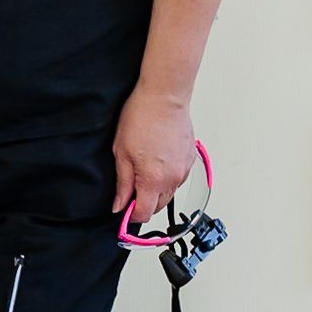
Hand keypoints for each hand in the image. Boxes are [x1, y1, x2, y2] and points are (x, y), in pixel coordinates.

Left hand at [111, 87, 197, 226]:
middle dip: (144, 203)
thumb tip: (120, 204)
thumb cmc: (142, 117)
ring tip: (144, 169)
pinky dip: (167, 177)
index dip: (131, 216)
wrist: (164, 96)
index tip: (124, 210)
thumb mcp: (121, 152)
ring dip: (156, 190)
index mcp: (154, 180)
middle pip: (158, 206)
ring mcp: (184, 169)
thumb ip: (122, 183)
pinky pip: (178, 178)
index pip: (144, 214)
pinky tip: (158, 161)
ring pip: (169, 193)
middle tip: (130, 188)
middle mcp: (173, 178)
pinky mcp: (190, 159)